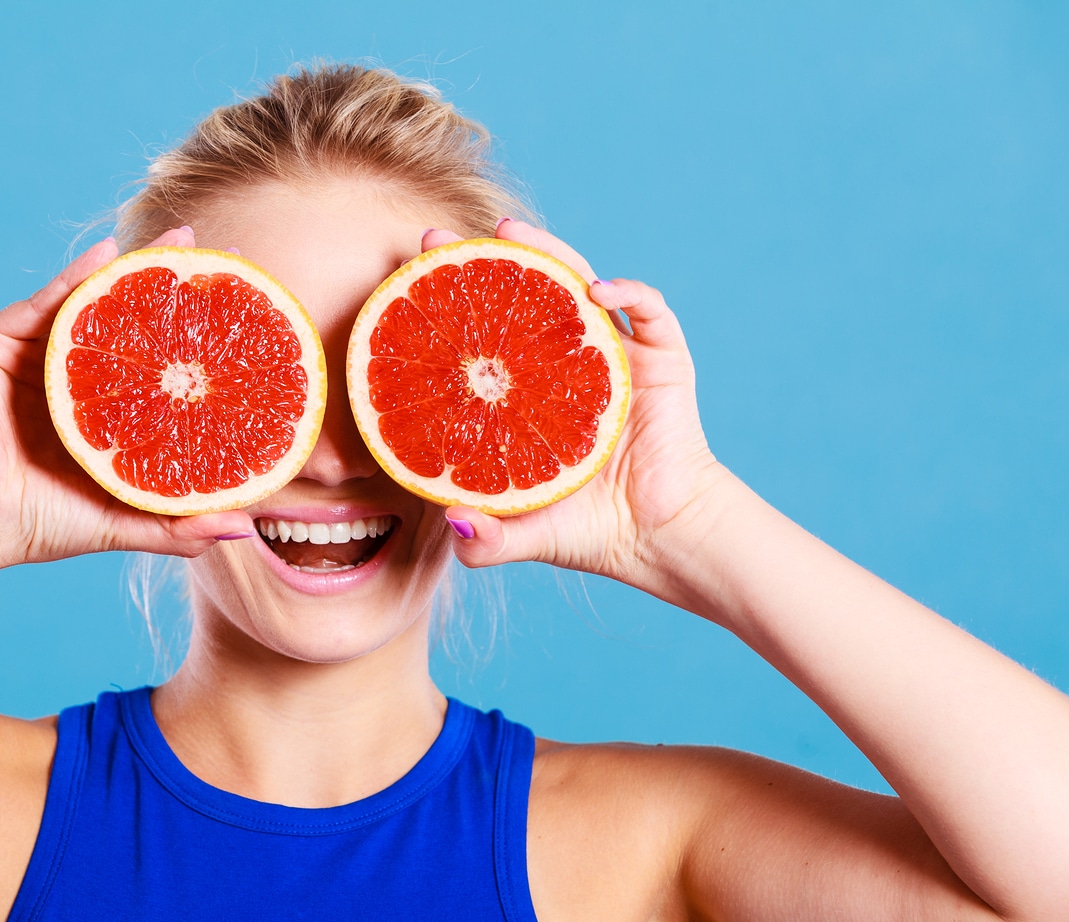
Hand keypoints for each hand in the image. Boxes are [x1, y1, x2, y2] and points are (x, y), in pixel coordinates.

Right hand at [0, 227, 253, 568]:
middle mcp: (71, 381)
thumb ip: (178, 527)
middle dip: (173, 293)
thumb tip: (244, 529)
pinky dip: (77, 274)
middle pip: (131, 327)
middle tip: (220, 262)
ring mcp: (34, 357)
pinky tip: (110, 252)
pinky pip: (45, 300)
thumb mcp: (122, 524)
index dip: (196, 344)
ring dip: (134, 268)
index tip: (246, 319)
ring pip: (92, 304)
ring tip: (181, 241)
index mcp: (101, 417)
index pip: (156, 370)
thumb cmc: (39, 524)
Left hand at [424, 220, 730, 589]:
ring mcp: (615, 355)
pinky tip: (599, 289)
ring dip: (549, 251)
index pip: (484, 332)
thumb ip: (486, 541)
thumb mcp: (524, 534)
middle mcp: (567, 361)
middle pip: (522, 294)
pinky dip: (629, 290)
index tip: (406, 277)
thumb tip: (450, 525)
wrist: (659, 538)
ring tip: (510, 232)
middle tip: (438, 239)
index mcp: (530, 389)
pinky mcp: (662, 360)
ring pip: (580, 283)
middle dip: (481, 260)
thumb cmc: (589, 530)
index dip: (448, 301)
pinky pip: (650, 310)